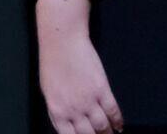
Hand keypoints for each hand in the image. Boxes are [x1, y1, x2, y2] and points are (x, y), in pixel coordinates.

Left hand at [38, 0, 123, 133]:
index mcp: (57, 110)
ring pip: (103, 127)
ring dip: (109, 133)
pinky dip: (118, 121)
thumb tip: (64, 125)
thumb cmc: (51, 63)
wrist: (61, 42)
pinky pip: (113, 112)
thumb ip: (56, 110)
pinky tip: (119, 125)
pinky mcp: (102, 90)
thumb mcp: (47, 90)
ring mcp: (89, 100)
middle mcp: (73, 109)